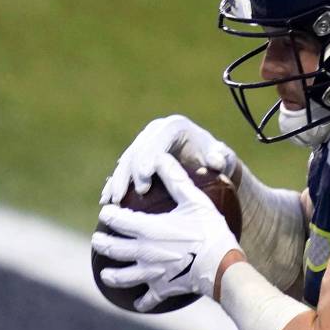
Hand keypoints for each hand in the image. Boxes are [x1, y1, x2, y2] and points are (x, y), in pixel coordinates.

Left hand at [92, 154, 241, 311]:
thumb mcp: (194, 200)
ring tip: (105, 272)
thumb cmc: (209, 230)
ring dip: (112, 274)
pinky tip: (139, 303)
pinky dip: (143, 301)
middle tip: (96, 239)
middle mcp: (143, 252)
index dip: (110, 215)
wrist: (221, 266)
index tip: (105, 213)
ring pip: (123, 276)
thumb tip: (159, 157)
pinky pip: (149, 298)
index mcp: (147, 229)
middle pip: (114, 248)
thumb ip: (175, 179)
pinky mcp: (163, 288)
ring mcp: (151, 273)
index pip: (119, 220)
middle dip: (103, 243)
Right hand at [100, 114, 236, 204]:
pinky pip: (122, 168)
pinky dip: (114, 183)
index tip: (144, 182)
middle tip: (124, 197)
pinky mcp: (137, 154)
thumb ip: (222, 158)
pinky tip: (106, 199)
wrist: (208, 160)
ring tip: (111, 202)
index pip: (157, 143)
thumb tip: (216, 161)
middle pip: (137, 151)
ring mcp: (144, 142)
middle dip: (129, 175)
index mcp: (174, 127)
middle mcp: (155, 131)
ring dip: (116, 181)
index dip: (148, 161)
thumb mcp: (223, 158)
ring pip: (125, 160)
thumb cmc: (218, 159)